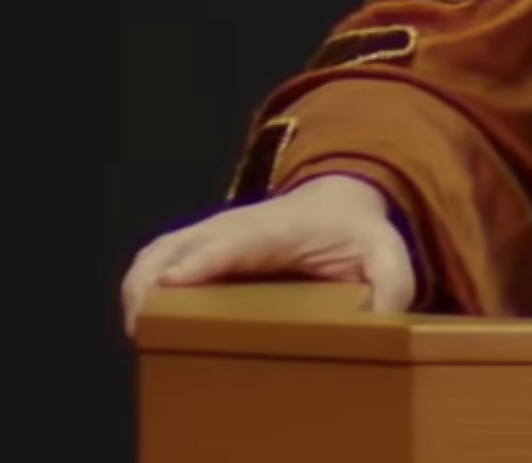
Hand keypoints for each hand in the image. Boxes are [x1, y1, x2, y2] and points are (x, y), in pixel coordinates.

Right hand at [119, 174, 414, 334]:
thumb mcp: (388, 255)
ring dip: (140, 286)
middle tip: (143, 325)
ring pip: (159, 252)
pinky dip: (140, 284)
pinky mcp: (196, 246)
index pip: (237, 239)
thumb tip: (376, 321)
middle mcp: (237, 226)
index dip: (205, 258)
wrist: (338, 202)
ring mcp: (211, 234)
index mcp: (282, 227)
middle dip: (155, 279)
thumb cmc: (357, 235)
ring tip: (138, 330)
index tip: (176, 280)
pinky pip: (155, 260)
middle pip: (181, 245)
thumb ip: (393, 285)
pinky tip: (139, 318)